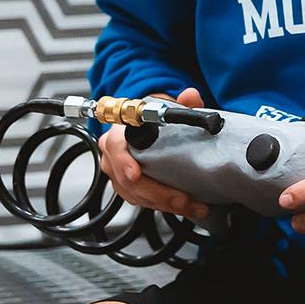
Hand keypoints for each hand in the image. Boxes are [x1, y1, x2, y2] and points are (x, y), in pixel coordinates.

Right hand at [95, 88, 210, 222]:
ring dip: (165, 204)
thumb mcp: (166, 106)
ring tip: (191, 206)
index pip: (116, 147)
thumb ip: (182, 102)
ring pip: (136, 195)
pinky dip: (164, 206)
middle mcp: (113, 155)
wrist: (145, 126)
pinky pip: (142, 201)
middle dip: (157, 193)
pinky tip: (185, 208)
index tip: (136, 175)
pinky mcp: (127, 188)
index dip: (124, 162)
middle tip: (181, 199)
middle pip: (128, 180)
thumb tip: (191, 96)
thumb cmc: (151, 118)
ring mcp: (118, 173)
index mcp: (119, 132)